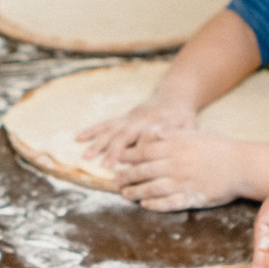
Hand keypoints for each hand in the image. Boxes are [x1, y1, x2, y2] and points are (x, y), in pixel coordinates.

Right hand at [77, 98, 196, 166]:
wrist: (173, 98)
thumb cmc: (183, 118)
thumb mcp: (189, 126)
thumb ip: (182, 134)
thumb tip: (170, 142)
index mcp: (157, 125)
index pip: (148, 140)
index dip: (141, 153)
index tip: (134, 168)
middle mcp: (140, 122)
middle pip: (125, 136)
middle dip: (115, 151)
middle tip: (105, 166)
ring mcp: (129, 120)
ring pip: (111, 130)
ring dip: (98, 143)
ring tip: (86, 156)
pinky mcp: (122, 119)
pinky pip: (105, 124)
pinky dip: (92, 130)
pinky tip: (79, 138)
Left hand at [110, 129, 243, 210]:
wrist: (243, 165)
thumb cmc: (220, 147)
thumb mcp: (195, 134)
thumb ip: (172, 134)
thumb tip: (152, 133)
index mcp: (176, 147)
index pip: (144, 152)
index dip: (128, 157)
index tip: (119, 160)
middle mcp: (176, 165)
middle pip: (144, 171)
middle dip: (127, 175)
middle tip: (115, 179)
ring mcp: (183, 183)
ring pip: (152, 188)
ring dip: (135, 192)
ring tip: (125, 193)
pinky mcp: (192, 198)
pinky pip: (168, 203)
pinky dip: (154, 204)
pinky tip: (144, 204)